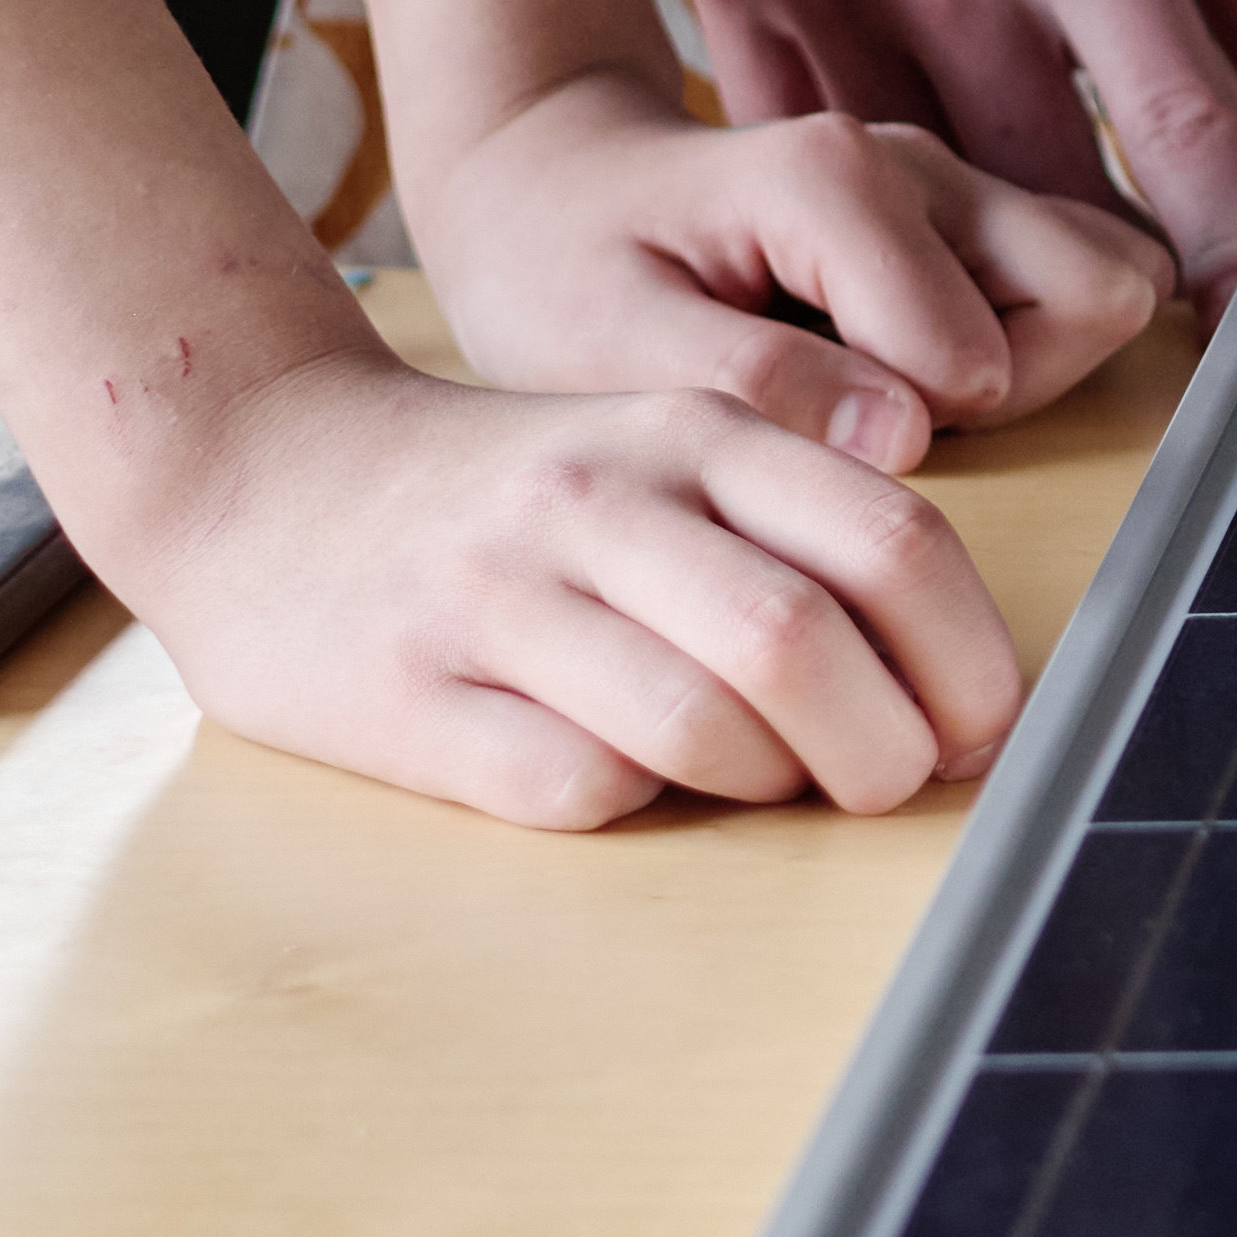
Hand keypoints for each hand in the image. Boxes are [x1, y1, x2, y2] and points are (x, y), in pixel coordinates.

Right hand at [72, 340, 1026, 830]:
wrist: (253, 471)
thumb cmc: (502, 489)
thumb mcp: (658, 450)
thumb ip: (794, 527)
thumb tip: (951, 677)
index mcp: (693, 432)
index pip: (893, 540)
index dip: (968, 655)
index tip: (983, 726)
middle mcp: (603, 500)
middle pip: (807, 642)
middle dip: (887, 748)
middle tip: (891, 783)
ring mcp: (500, 597)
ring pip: (701, 724)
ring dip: (768, 783)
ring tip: (764, 780)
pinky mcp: (410, 697)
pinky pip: (573, 785)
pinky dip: (633, 805)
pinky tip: (625, 777)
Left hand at [407, 66, 1168, 470]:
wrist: (540, 184)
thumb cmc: (557, 265)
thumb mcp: (608, 343)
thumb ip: (759, 384)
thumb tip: (903, 439)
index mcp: (838, 187)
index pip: (985, 354)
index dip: (916, 430)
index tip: (815, 432)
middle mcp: (923, 166)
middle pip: (1094, 293)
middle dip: (1020, 387)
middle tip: (881, 410)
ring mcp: (956, 181)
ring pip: (1106, 283)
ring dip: (1027, 363)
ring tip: (885, 381)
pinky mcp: (970, 209)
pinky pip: (1073, 282)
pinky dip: (1026, 341)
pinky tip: (907, 358)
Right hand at [653, 0, 1236, 279]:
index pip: (1184, 143)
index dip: (1236, 257)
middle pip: (1045, 210)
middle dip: (1105, 276)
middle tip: (1147, 302)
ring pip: (909, 207)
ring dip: (972, 256)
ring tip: (1018, 277)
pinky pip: (805, 147)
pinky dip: (861, 189)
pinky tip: (900, 193)